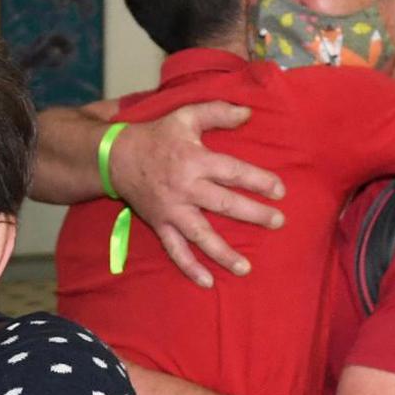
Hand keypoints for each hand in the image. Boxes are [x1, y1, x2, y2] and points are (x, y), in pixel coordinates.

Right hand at [112, 102, 285, 287]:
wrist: (115, 158)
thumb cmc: (156, 136)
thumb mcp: (185, 116)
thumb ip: (218, 112)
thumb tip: (248, 113)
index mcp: (194, 161)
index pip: (233, 172)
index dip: (258, 181)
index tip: (280, 191)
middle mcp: (185, 188)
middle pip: (223, 204)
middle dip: (253, 214)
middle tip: (278, 222)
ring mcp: (172, 210)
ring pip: (201, 235)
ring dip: (223, 252)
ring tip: (246, 268)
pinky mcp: (160, 224)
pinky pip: (175, 249)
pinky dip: (189, 267)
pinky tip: (207, 282)